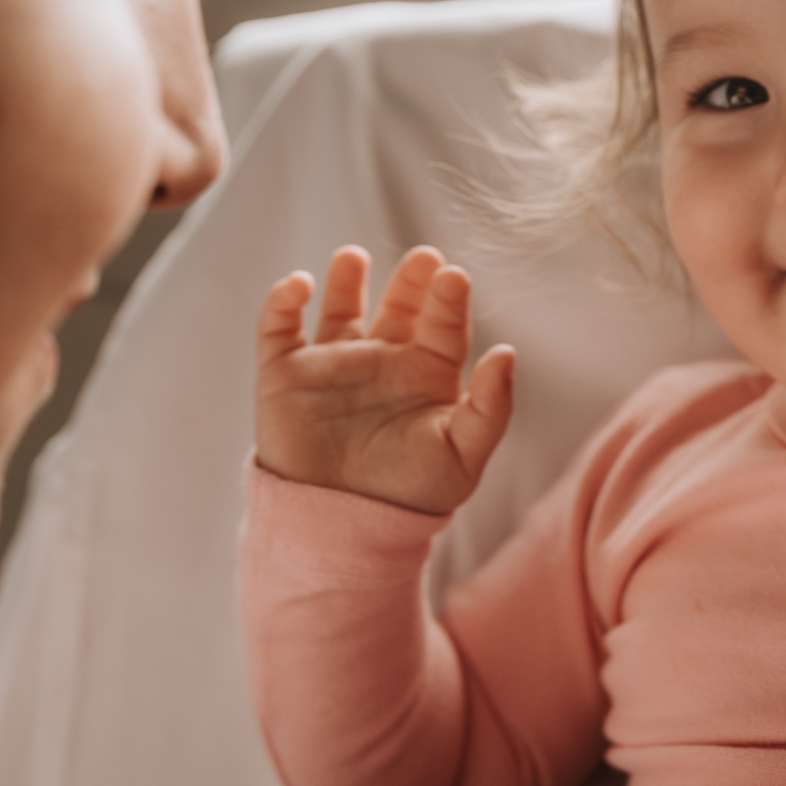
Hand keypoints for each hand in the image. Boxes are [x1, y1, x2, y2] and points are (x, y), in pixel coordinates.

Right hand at [255, 244, 514, 515]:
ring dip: (345, 279)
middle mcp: (383, 362)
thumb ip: (491, 407)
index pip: (442, 325)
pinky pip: (278, 329)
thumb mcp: (463, 455)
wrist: (344, 529)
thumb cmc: (411, 496)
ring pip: (340, 307)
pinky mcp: (286, 375)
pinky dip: (282, 303)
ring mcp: (334, 364)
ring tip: (354, 257)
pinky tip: (299, 286)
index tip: (454, 277)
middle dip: (410, 280)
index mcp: (427, 375)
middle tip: (424, 256)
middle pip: (399, 306)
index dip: (448, 300)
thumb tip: (507, 354)